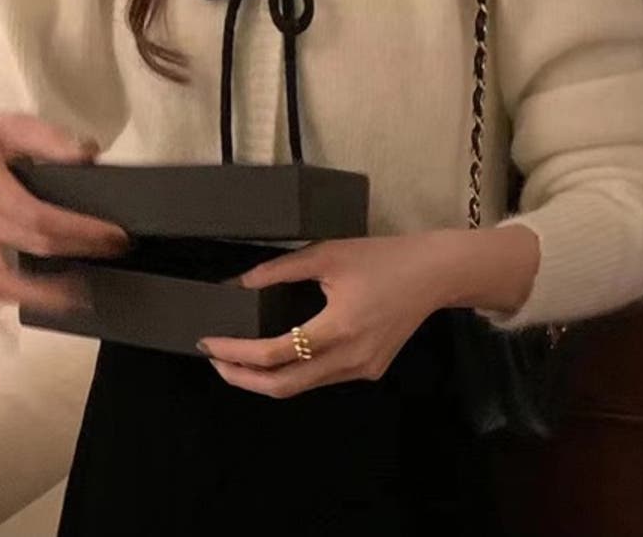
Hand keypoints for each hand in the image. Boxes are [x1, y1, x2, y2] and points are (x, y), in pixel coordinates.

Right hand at [0, 112, 128, 321]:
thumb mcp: (6, 125)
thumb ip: (47, 138)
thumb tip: (87, 154)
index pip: (38, 216)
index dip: (78, 230)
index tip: (112, 234)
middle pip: (30, 246)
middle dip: (78, 251)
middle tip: (115, 250)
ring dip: (38, 295)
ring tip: (77, 298)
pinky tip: (4, 330)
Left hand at [196, 233, 452, 398]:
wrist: (434, 274)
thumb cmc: (382, 258)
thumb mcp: (328, 254)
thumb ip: (280, 269)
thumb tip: (241, 282)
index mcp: (338, 328)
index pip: (274, 353)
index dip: (235, 351)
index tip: (208, 342)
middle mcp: (350, 358)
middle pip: (283, 386)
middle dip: (241, 378)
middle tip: (214, 361)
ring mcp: (362, 369)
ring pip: (303, 387)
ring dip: (266, 378)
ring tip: (238, 359)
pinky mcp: (370, 370)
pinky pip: (322, 379)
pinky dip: (294, 373)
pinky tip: (278, 356)